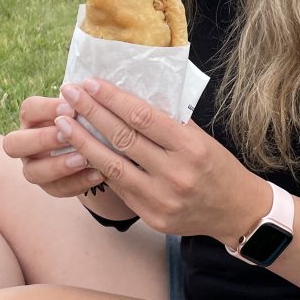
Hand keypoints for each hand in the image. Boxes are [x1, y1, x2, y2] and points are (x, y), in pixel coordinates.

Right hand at [1, 94, 105, 199]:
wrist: (100, 148)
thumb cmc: (89, 120)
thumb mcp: (86, 109)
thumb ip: (84, 101)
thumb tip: (88, 87)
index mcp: (33, 118)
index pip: (29, 109)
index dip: (47, 109)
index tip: (72, 108)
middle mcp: (26, 144)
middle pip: (14, 144)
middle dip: (40, 139)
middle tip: (67, 135)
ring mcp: (34, 167)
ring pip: (32, 172)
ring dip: (58, 166)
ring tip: (84, 159)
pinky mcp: (50, 187)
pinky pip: (58, 189)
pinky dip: (78, 182)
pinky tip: (98, 174)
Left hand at [52, 78, 269, 244]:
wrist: (236, 211)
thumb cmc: (217, 166)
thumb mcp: (200, 138)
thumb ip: (167, 122)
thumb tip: (127, 98)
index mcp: (190, 146)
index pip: (142, 116)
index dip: (112, 98)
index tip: (90, 83)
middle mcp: (175, 173)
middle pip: (122, 138)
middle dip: (91, 112)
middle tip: (69, 93)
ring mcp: (161, 198)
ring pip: (112, 166)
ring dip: (83, 141)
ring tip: (63, 122)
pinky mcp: (152, 216)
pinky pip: (119, 188)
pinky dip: (99, 167)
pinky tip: (81, 151)